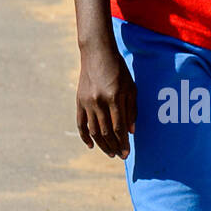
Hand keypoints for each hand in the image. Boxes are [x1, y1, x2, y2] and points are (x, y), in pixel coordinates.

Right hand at [76, 41, 135, 158]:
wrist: (97, 53)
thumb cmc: (119, 69)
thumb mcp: (131, 87)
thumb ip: (132, 110)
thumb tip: (131, 132)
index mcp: (114, 98)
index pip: (119, 127)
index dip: (123, 143)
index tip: (127, 153)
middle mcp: (99, 102)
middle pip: (106, 132)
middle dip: (114, 146)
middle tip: (120, 156)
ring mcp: (87, 102)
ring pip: (93, 131)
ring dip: (102, 145)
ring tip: (110, 153)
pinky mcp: (79, 101)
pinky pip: (81, 123)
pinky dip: (84, 136)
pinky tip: (91, 145)